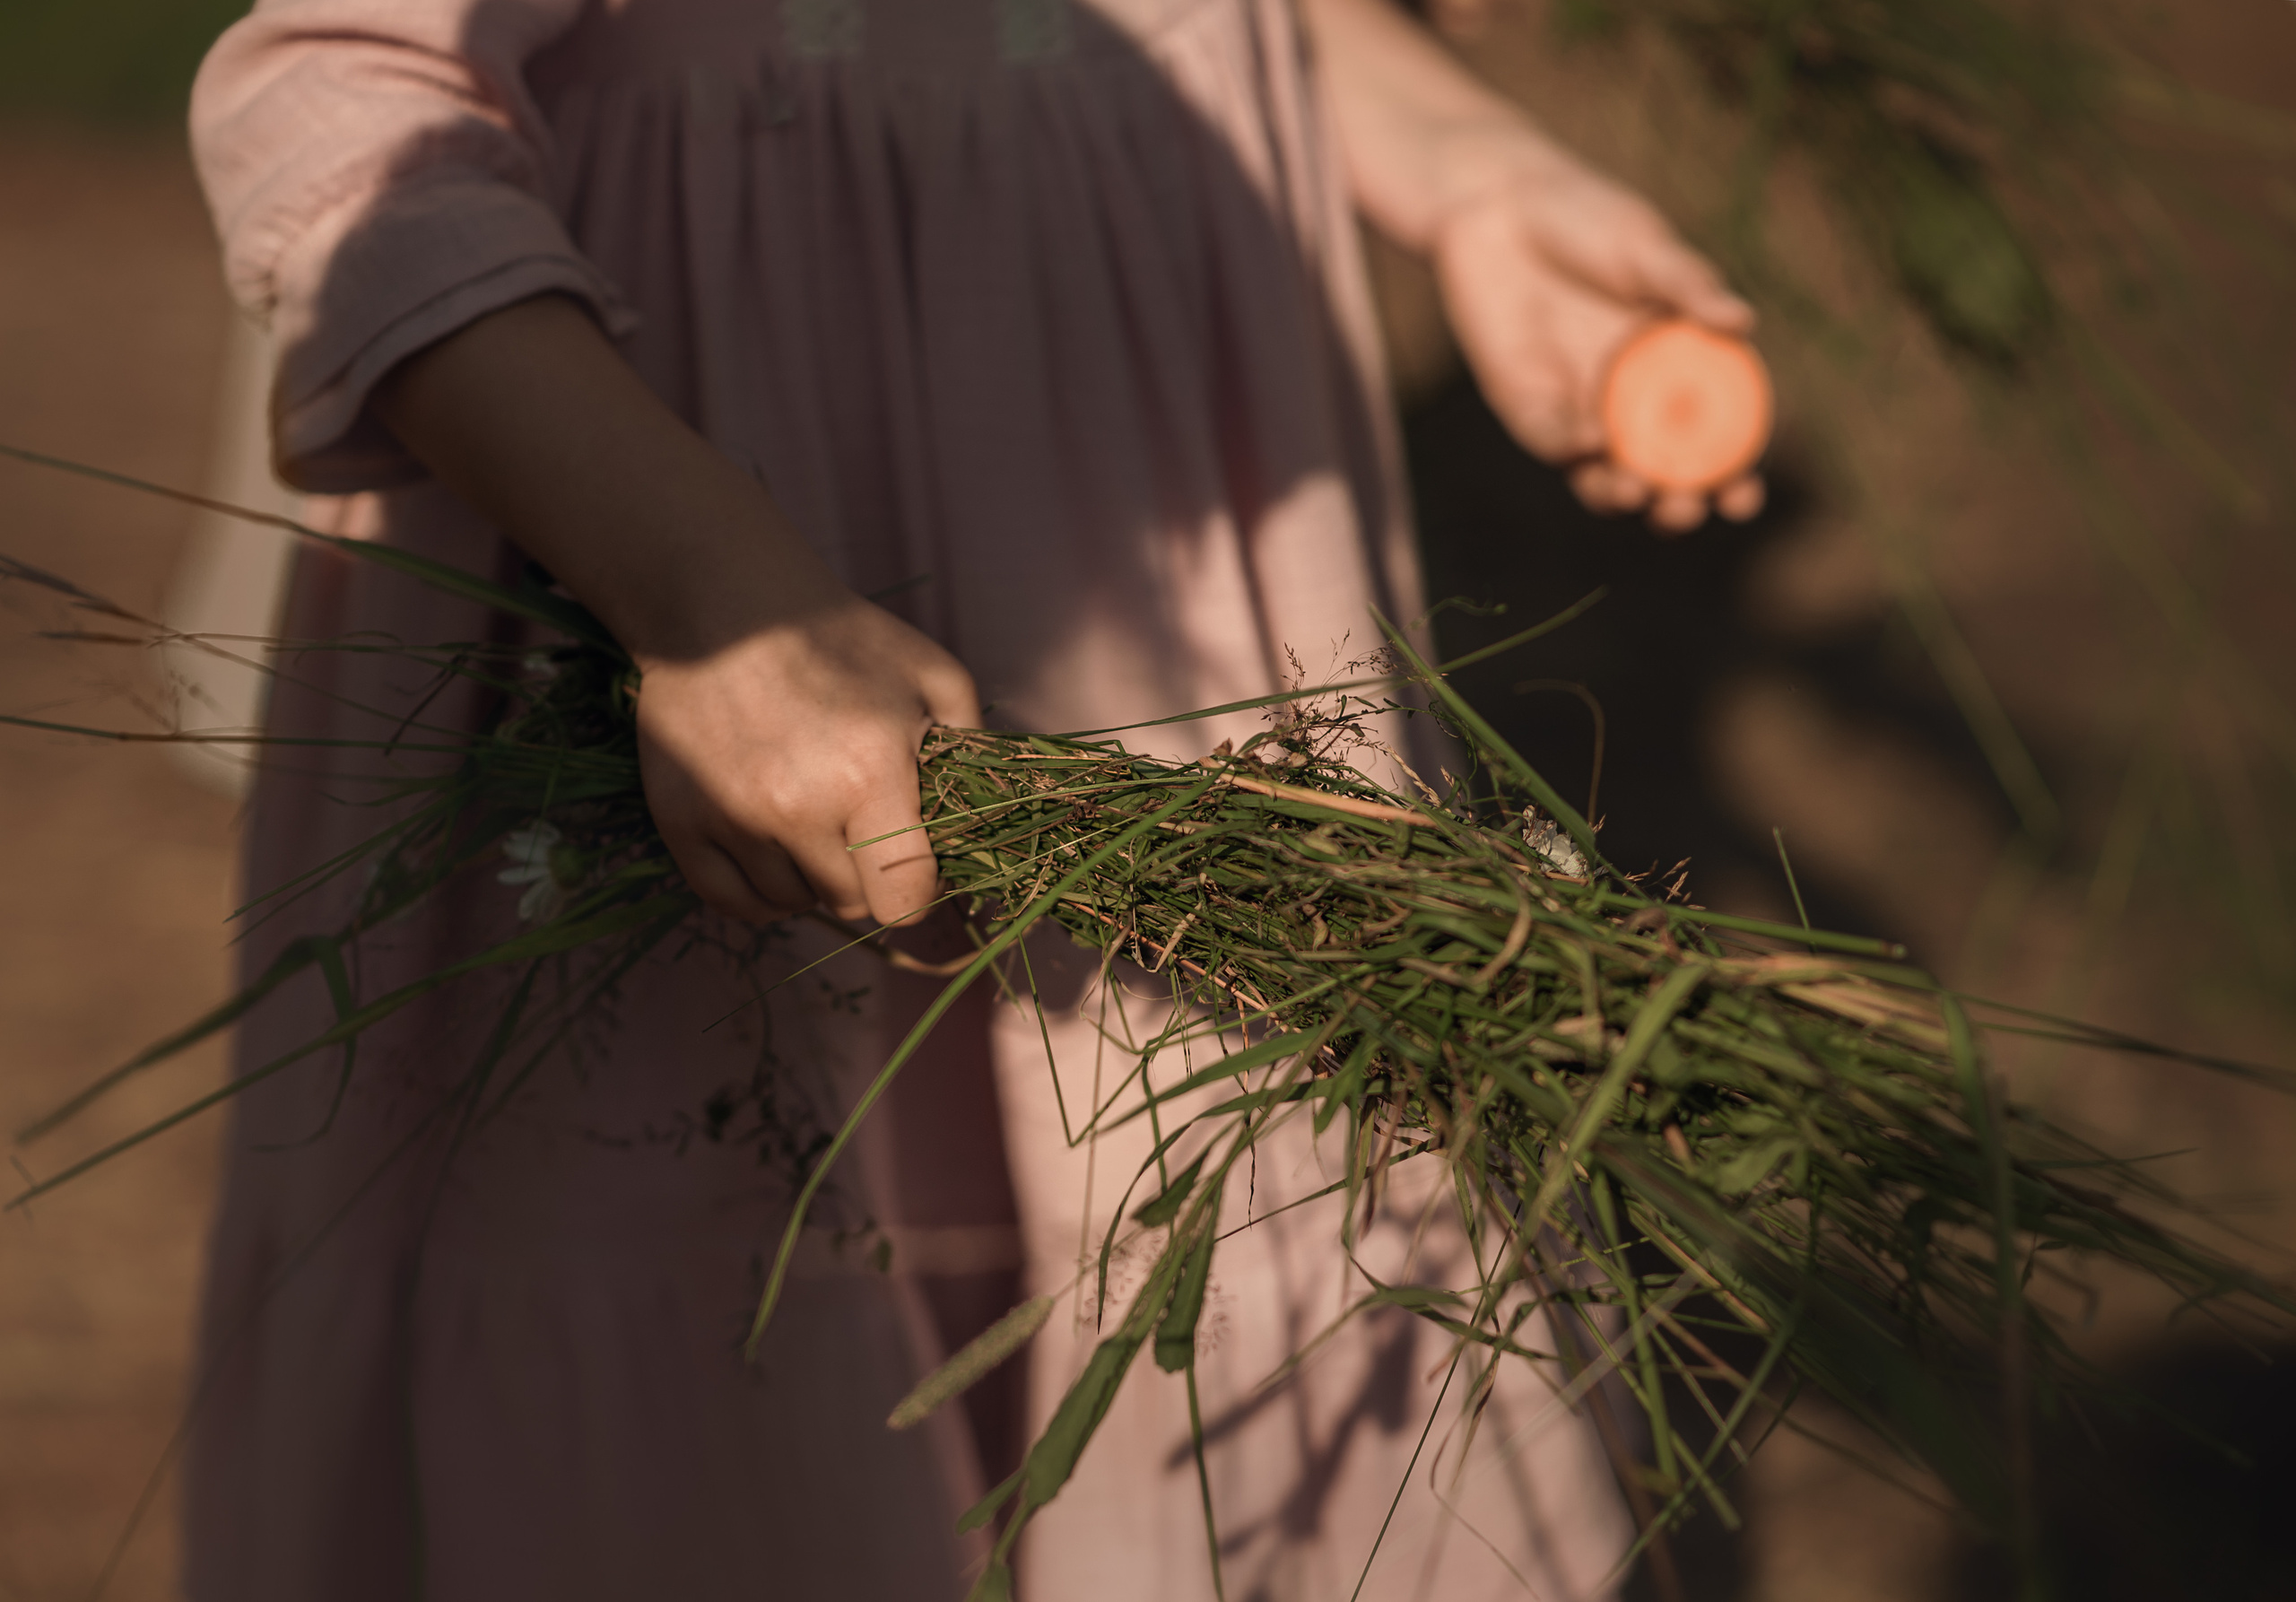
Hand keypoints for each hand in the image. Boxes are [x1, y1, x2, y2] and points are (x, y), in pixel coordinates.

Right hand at [373, 294, 978, 926]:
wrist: (721, 601)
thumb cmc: (838, 636)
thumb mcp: (932, 673)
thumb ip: (972, 752)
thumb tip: (996, 822)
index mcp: (869, 770)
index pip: (904, 897)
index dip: (919, 890)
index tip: (916, 865)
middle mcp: (797, 805)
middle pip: (851, 903)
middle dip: (868, 874)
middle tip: (862, 823)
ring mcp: (733, 818)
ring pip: (793, 904)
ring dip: (812, 876)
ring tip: (813, 816)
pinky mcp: (681, 822)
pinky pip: (733, 902)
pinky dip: (760, 890)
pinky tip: (775, 846)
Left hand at [1430, 153, 1765, 532]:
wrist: (1497, 206)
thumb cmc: (1582, 218)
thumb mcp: (1641, 247)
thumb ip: (1686, 286)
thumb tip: (1741, 321)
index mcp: (1680, 362)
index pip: (1717, 432)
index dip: (1733, 473)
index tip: (1743, 498)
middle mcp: (1634, 396)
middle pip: (1664, 470)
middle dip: (1678, 502)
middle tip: (1686, 508)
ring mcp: (1580, 406)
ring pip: (1607, 474)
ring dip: (1623, 495)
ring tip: (1636, 491)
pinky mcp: (1528, 405)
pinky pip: (1553, 443)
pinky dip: (1570, 452)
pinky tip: (1586, 443)